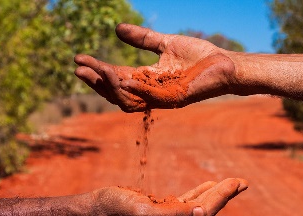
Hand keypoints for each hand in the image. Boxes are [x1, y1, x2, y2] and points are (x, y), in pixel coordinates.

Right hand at [74, 23, 236, 111]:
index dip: (97, 69)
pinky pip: (151, 98)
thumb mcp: (165, 43)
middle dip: (96, 82)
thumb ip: (142, 39)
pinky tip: (123, 78)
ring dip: (111, 87)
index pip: (115, 76)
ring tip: (96, 70)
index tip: (78, 58)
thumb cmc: (198, 56)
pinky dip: (136, 90)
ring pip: (129, 99)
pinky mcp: (176, 98)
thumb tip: (116, 29)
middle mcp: (150, 91)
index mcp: (146, 78)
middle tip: (79, 69)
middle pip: (116, 92)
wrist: (225, 63)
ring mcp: (162, 97)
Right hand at [91, 178, 247, 215]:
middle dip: (223, 196)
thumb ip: (173, 215)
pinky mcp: (161, 212)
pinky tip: (207, 186)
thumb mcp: (143, 213)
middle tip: (242, 182)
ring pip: (196, 207)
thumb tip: (201, 213)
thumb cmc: (115, 210)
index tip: (236, 183)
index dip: (220, 198)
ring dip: (214, 194)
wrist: (96, 208)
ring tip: (231, 183)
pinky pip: (184, 202)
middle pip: (203, 212)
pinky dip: (197, 193)